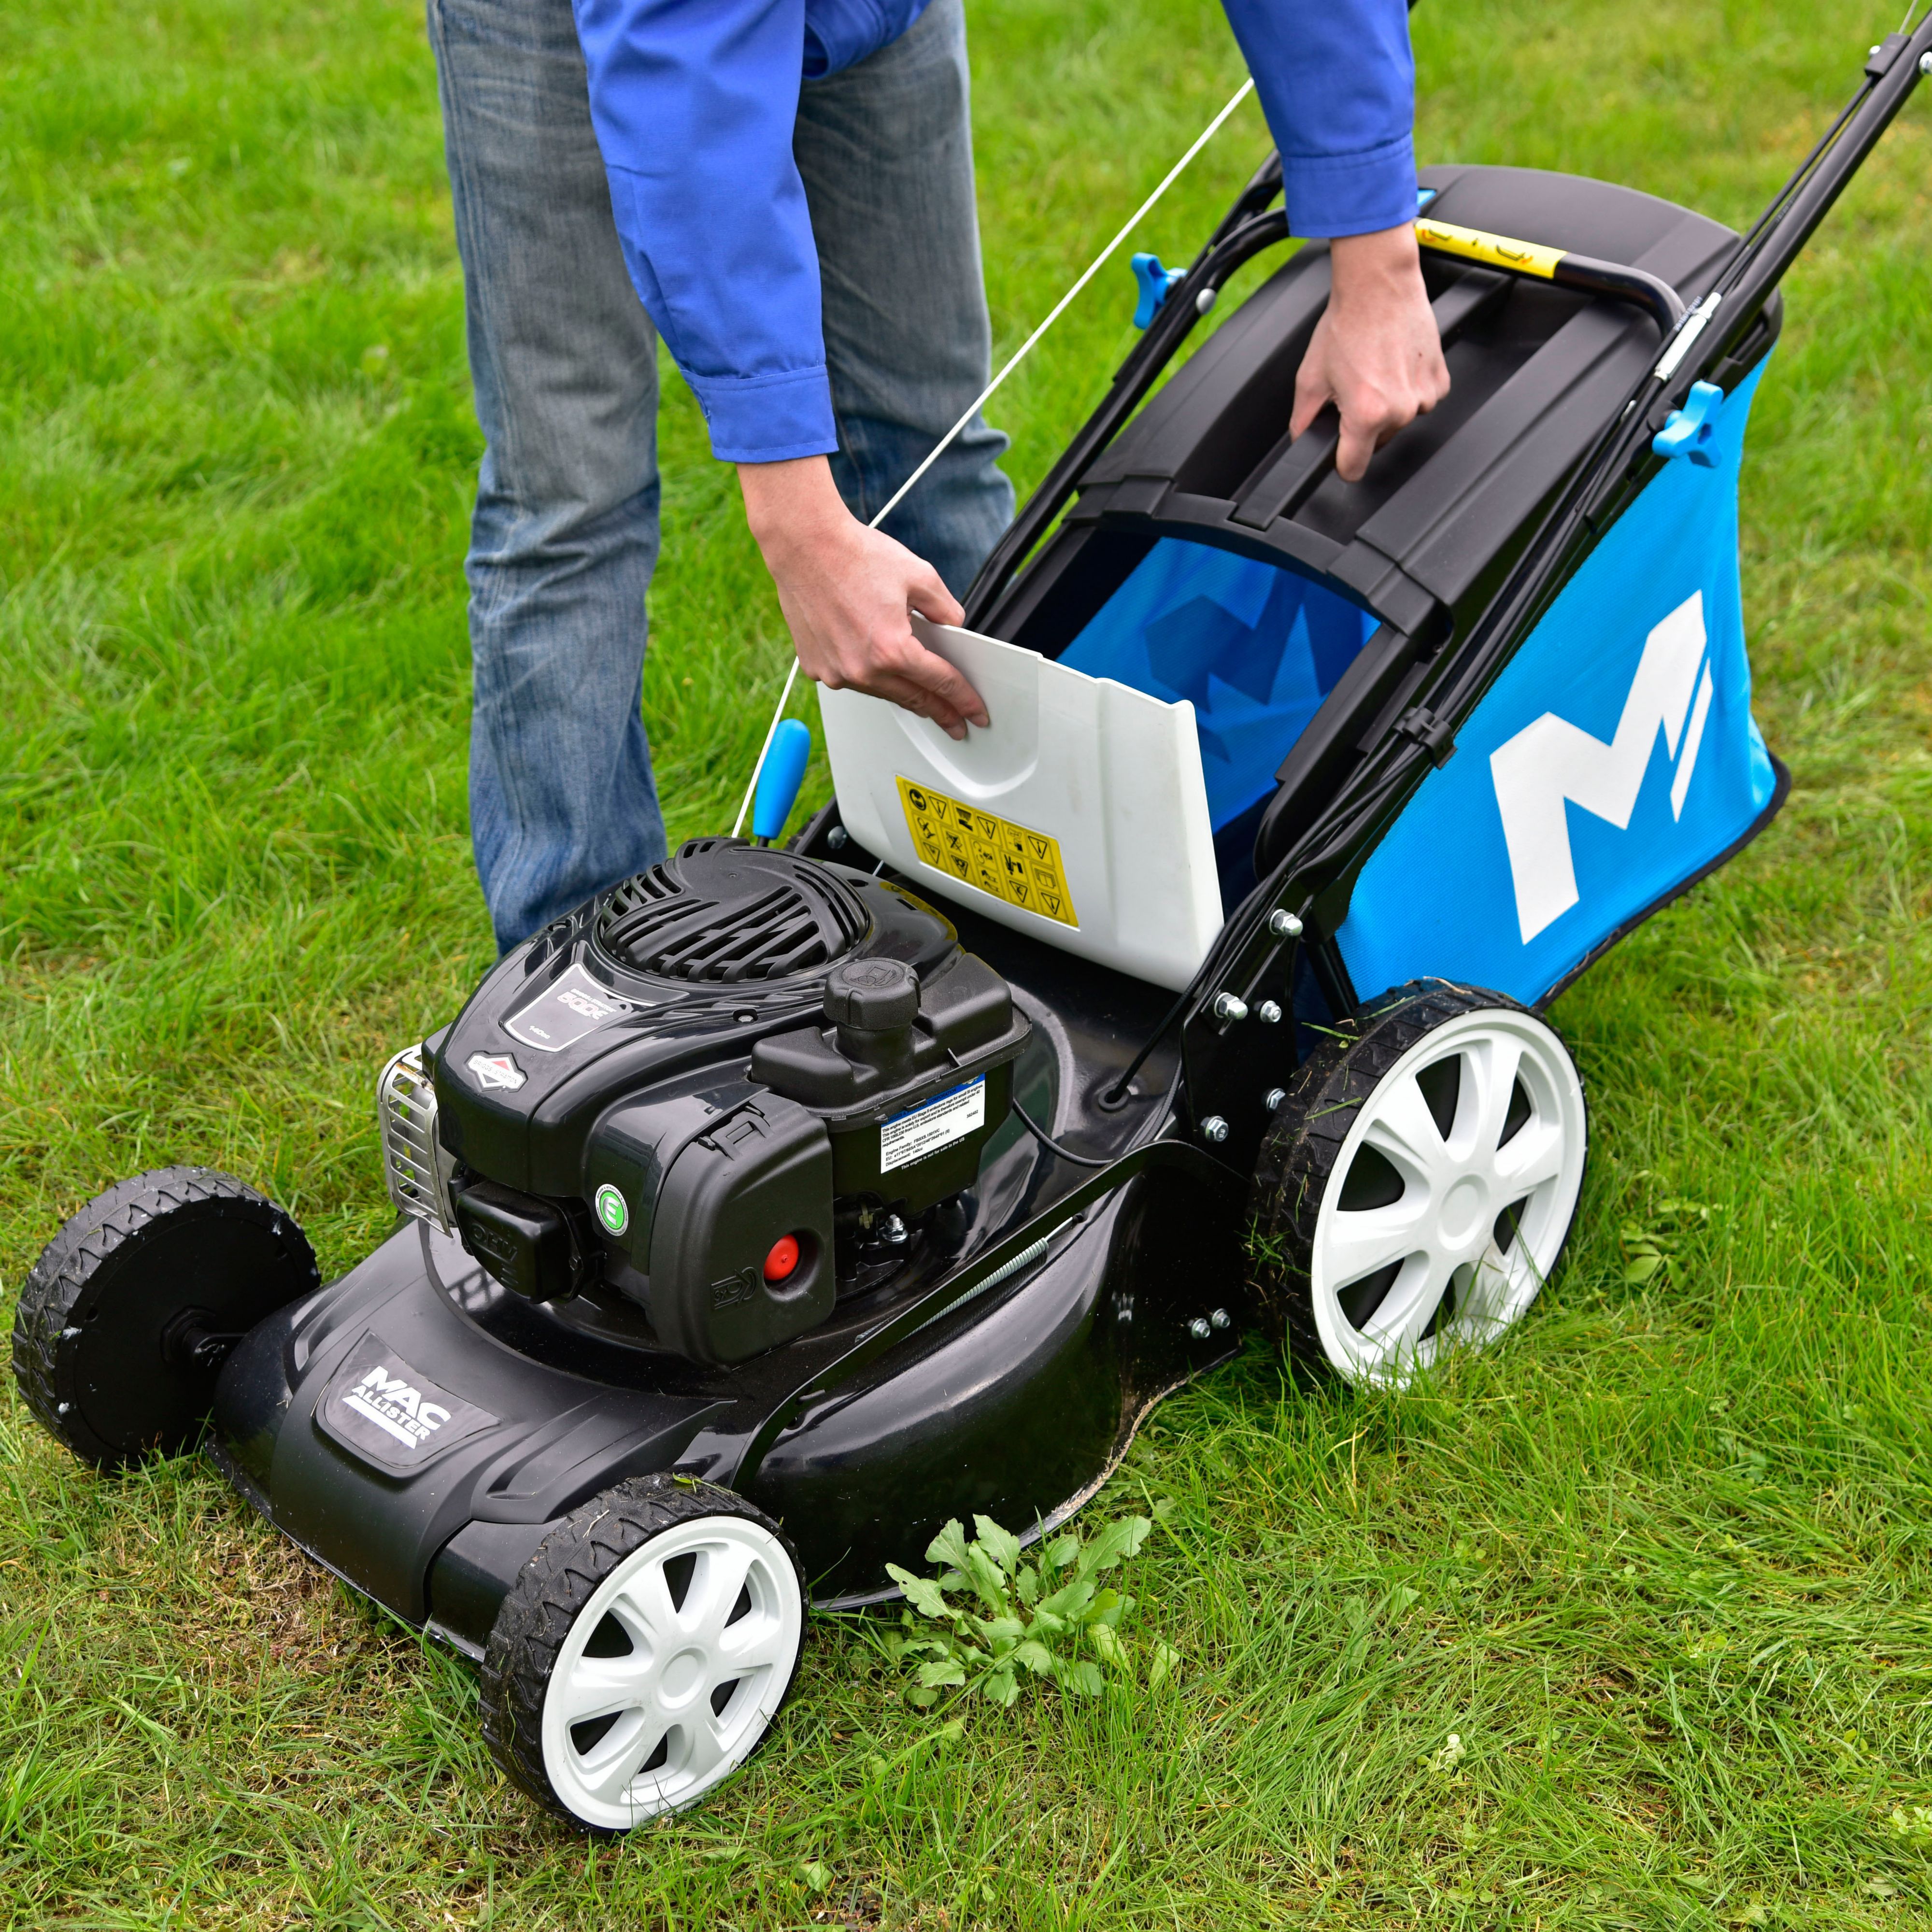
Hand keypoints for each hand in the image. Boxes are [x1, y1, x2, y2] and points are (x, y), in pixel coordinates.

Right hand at [738, 457, 988, 739]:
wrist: (803, 545)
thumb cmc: (854, 555)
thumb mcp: (920, 576)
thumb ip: (945, 609)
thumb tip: (953, 627)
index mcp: (891, 649)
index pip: (940, 683)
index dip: (964, 701)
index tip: (975, 714)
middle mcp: (861, 669)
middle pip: (912, 699)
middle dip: (939, 712)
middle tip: (956, 723)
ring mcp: (835, 672)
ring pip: (881, 692)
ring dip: (904, 693)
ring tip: (923, 696)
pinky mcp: (816, 667)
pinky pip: (852, 679)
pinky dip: (869, 675)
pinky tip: (878, 665)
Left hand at [1291, 223, 1450, 482]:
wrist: (1378, 286)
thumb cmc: (1347, 324)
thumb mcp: (1311, 377)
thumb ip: (1302, 420)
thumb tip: (1300, 441)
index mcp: (1366, 416)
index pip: (1353, 469)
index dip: (1341, 463)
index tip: (1339, 453)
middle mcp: (1400, 411)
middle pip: (1377, 443)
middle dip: (1363, 425)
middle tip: (1354, 389)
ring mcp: (1424, 397)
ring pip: (1400, 422)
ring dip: (1387, 406)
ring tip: (1374, 371)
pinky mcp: (1440, 381)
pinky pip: (1420, 401)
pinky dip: (1407, 389)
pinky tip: (1394, 365)